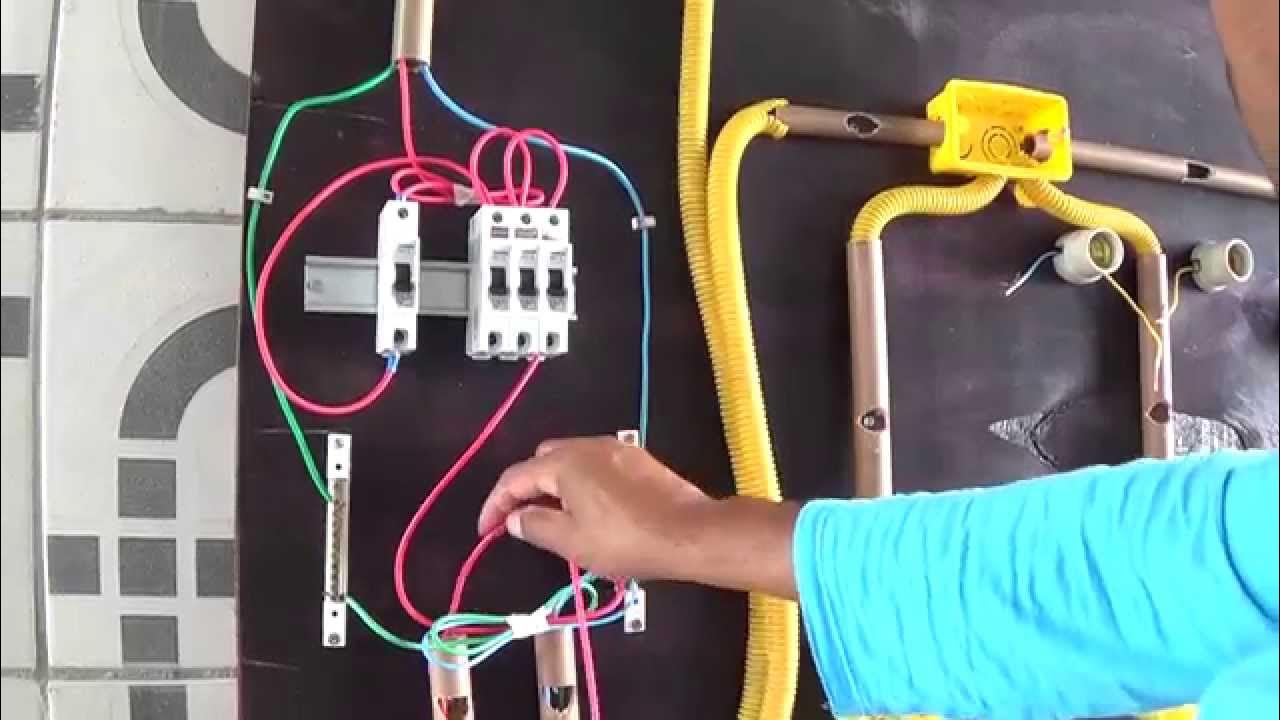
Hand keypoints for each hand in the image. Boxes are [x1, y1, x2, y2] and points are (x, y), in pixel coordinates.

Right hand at [478, 436, 711, 578]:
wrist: (689, 532)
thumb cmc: (626, 540)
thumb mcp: (571, 542)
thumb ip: (535, 527)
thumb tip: (515, 518)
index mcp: (565, 462)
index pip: (515, 477)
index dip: (495, 504)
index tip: (486, 530)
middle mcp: (588, 446)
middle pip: (542, 461)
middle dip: (525, 489)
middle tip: (520, 521)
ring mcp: (616, 449)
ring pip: (571, 460)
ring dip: (555, 486)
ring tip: (554, 519)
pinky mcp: (638, 460)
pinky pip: (596, 465)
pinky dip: (581, 483)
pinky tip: (589, 510)